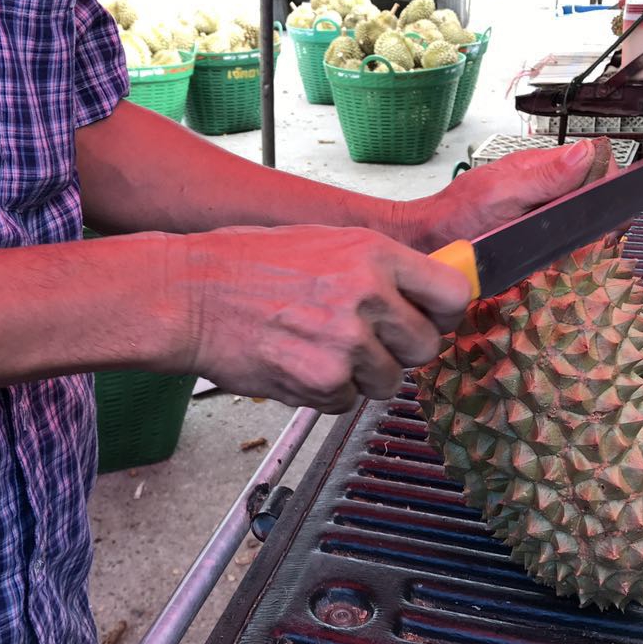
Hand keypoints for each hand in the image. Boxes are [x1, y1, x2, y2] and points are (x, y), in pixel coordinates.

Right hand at [175, 225, 470, 412]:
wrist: (191, 296)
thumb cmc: (246, 265)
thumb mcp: (325, 242)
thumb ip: (377, 267)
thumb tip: (421, 290)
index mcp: (372, 253)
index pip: (452, 294)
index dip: (443, 314)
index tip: (431, 319)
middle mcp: (367, 295)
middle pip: (426, 346)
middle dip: (400, 351)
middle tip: (366, 342)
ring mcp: (347, 341)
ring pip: (388, 381)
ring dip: (360, 376)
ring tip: (319, 349)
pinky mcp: (323, 380)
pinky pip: (347, 401)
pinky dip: (326, 392)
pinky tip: (297, 363)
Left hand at [406, 139, 603, 252]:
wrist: (426, 242)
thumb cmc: (455, 215)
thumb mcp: (501, 193)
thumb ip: (544, 176)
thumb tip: (587, 152)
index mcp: (540, 167)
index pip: (593, 163)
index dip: (610, 183)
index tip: (614, 210)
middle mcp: (543, 188)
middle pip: (591, 192)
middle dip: (602, 213)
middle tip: (602, 237)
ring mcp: (537, 212)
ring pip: (579, 217)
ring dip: (587, 234)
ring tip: (586, 250)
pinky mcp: (530, 236)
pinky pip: (560, 240)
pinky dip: (567, 249)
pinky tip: (566, 259)